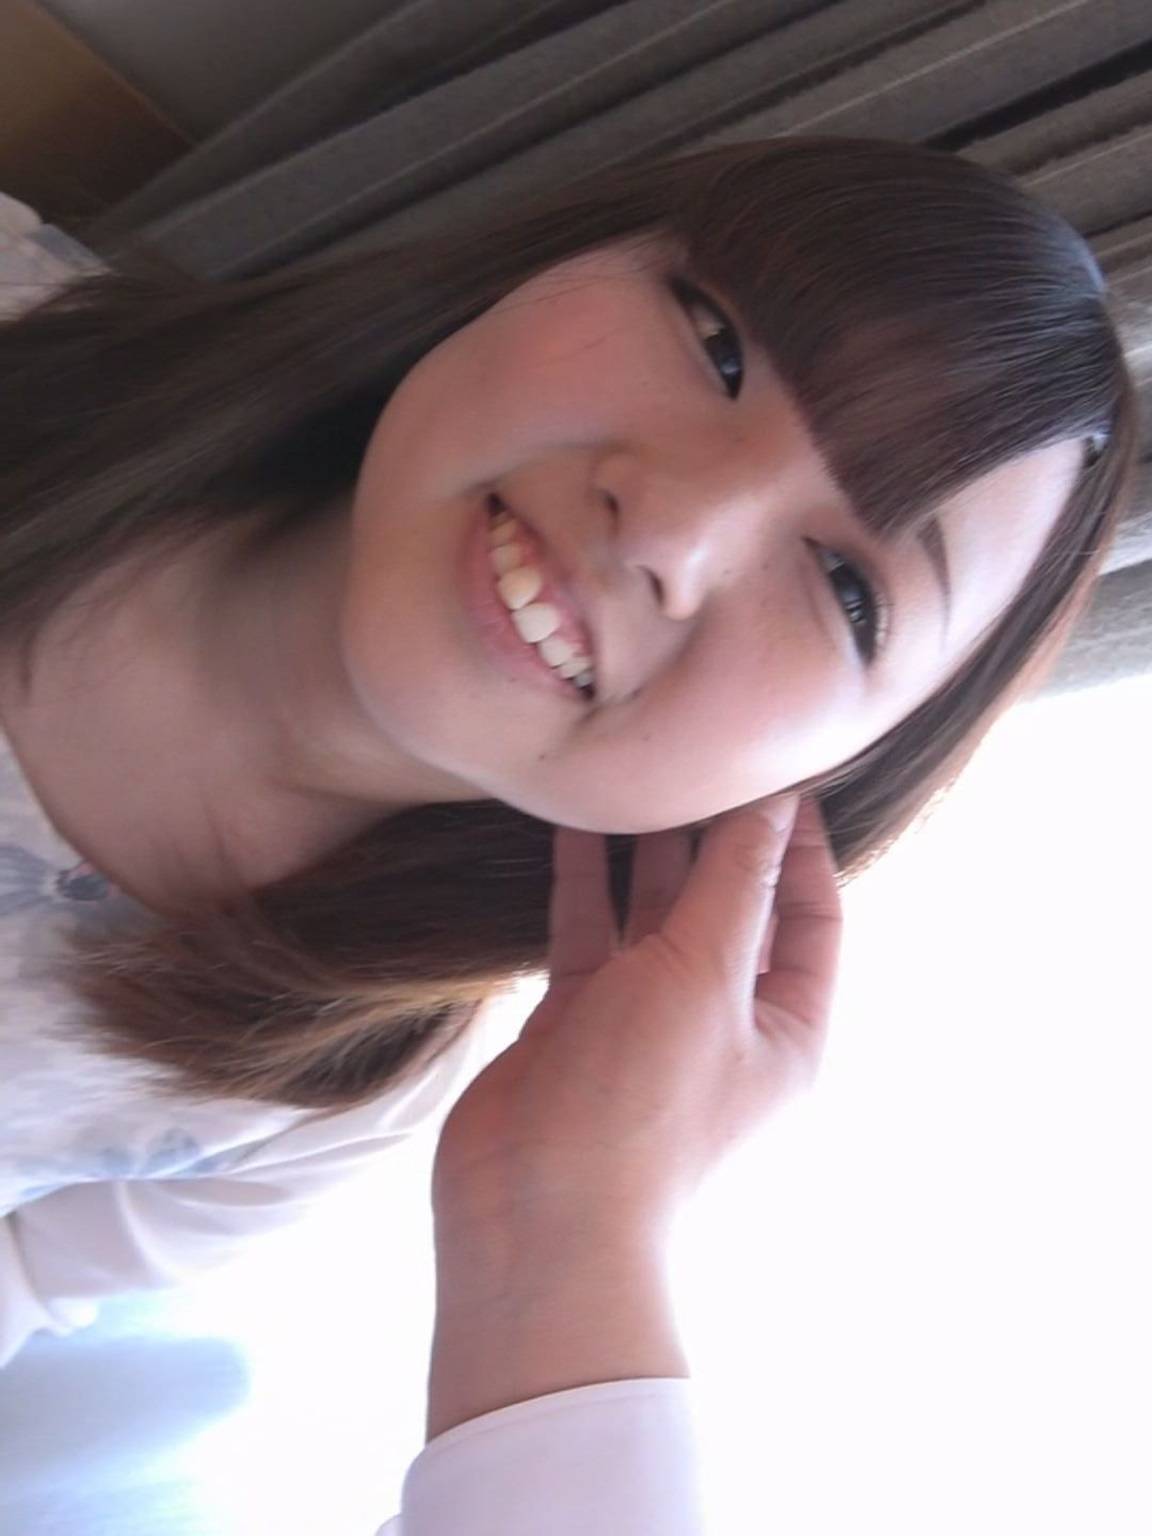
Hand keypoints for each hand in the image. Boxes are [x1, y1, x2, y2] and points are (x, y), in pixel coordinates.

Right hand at [431, 796, 842, 1242]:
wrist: (537, 1212)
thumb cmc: (643, 1104)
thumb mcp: (705, 976)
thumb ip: (734, 883)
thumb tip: (775, 802)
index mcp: (787, 1026)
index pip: (811, 917)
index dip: (801, 844)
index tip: (781, 771)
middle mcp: (723, 1021)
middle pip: (731, 908)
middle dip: (720, 836)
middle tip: (701, 755)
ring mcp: (646, 1020)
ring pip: (655, 915)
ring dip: (649, 851)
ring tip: (641, 773)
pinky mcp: (579, 1020)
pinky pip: (591, 935)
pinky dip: (586, 883)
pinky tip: (576, 823)